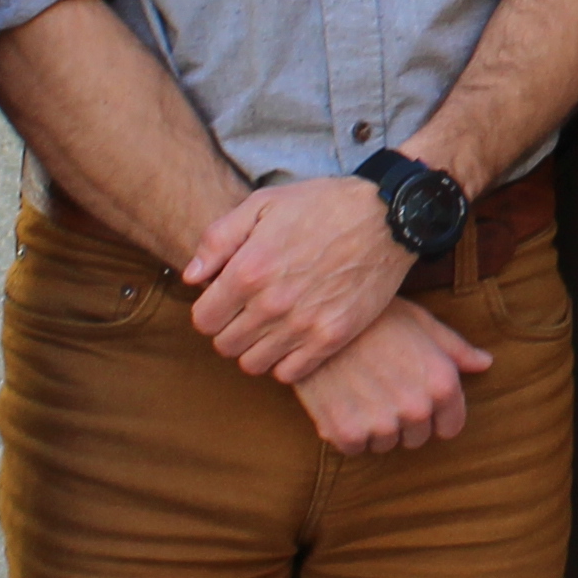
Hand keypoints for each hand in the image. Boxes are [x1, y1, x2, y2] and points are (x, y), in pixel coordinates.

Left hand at [182, 173, 416, 384]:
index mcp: (249, 270)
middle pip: (225, 345)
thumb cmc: (321, 205)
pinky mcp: (332, 337)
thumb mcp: (262, 204)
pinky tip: (292, 339)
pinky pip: (289, 373)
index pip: (202, 319)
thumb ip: (218, 239)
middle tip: (246, 313)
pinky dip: (284, 362)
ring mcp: (303, 324)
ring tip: (268, 327)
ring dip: (254, 348)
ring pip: (253, 364)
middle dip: (229, 330)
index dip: (209, 310)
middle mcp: (272, 303)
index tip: (224, 300)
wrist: (385, 217)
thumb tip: (192, 277)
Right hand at [289, 299, 494, 454]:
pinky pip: (354, 447)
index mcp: (442, 384)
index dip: (434, 415)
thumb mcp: (421, 323)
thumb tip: (485, 363)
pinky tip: (340, 401)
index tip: (414, 399)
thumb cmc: (374, 316)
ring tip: (359, 392)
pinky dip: (346, 432)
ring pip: (385, 444)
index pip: (450, 427)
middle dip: (402, 420)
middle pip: (416, 438)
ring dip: (373, 427)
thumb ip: (455, 349)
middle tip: (381, 390)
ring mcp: (382, 423)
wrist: (318, 318)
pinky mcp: (347, 432)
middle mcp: (417, 408)